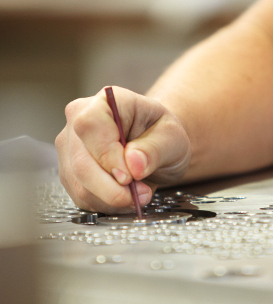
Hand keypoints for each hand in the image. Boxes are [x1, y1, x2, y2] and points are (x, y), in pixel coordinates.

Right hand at [55, 86, 190, 212]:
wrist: (155, 144)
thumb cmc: (162, 134)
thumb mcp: (172, 137)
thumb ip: (155, 148)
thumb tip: (133, 164)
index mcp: (108, 100)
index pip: (90, 125)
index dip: (107, 155)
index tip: (130, 176)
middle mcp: (80, 119)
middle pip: (81, 161)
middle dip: (112, 187)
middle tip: (142, 194)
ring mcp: (70, 146)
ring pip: (79, 184)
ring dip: (111, 198)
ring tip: (140, 193)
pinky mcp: (69, 170)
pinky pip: (80, 196)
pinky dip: (105, 203)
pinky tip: (125, 196)